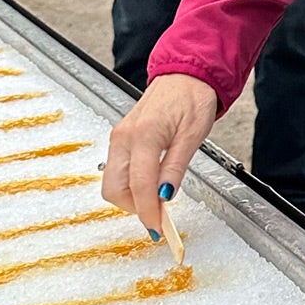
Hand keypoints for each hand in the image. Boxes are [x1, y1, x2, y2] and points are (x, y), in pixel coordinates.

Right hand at [103, 75, 218, 233]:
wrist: (185, 76)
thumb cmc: (192, 99)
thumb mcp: (192, 136)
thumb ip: (175, 168)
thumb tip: (165, 195)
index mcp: (143, 135)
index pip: (140, 185)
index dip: (148, 211)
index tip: (158, 228)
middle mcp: (124, 136)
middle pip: (114, 188)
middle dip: (134, 207)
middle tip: (159, 215)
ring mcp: (119, 137)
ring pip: (112, 181)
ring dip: (131, 197)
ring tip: (157, 199)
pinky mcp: (120, 138)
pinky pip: (117, 169)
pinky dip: (130, 184)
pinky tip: (150, 184)